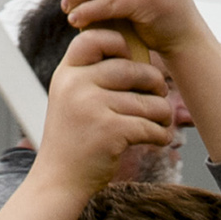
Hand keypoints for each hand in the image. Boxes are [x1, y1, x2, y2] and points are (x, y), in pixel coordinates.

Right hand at [31, 32, 180, 196]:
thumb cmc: (72, 138)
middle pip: (133, 69)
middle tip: (159, 96)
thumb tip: (135, 54)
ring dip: (162, 114)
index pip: (95, 38)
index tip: (130, 59)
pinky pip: (151, 126)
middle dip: (155, 83)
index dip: (119, 43)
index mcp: (67, 73)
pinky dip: (160, 135)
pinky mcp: (110, 131)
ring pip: (148, 101)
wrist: (58, 181)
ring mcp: (92, 107)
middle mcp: (76, 85)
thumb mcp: (70, 98)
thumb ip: (91, 75)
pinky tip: (159, 139)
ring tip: (160, 122)